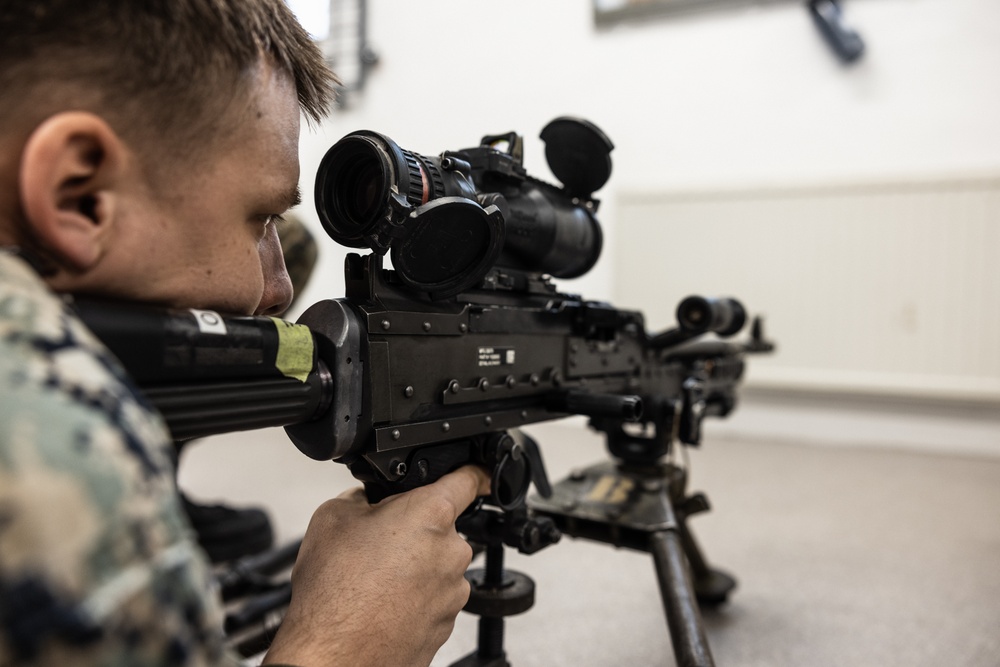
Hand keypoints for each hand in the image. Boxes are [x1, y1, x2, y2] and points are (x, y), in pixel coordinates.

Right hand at [263, 465, 490, 666]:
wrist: (333, 654)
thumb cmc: (334, 591)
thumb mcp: (333, 517)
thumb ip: (361, 498)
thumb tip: (368, 500)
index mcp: (431, 514)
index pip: (468, 480)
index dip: (472, 472)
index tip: (478, 473)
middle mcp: (452, 552)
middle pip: (442, 529)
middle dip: (415, 533)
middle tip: (378, 547)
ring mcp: (452, 593)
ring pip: (437, 567)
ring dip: (413, 570)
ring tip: (372, 582)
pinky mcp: (445, 626)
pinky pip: (433, 601)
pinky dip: (412, 601)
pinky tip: (380, 605)